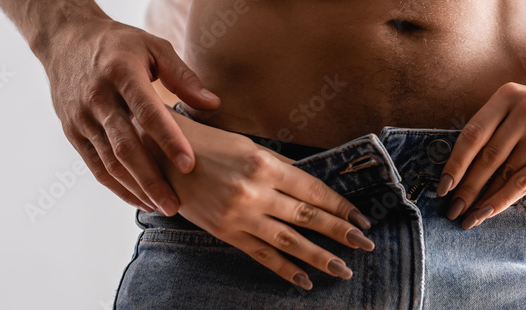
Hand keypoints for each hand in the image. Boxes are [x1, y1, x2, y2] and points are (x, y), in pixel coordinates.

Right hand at [39, 18, 220, 214]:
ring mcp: (82, 118)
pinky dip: (117, 187)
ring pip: (109, 162)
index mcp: (121, 73)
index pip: (147, 112)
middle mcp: (97, 97)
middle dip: (151, 179)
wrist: (65, 40)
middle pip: (125, 146)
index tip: (189, 165)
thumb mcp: (153, 47)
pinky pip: (95, 166)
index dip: (168, 140)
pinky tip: (140, 200)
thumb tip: (213, 103)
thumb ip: (183, 76)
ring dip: (136, 188)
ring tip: (162, 207)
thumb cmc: (119, 45)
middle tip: (175, 205)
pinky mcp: (72, 132)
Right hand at [138, 112, 375, 289]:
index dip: (340, 206)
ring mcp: (239, 216)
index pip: (313, 190)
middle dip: (341, 232)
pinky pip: (261, 255)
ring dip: (320, 257)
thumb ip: (282, 167)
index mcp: (264, 164)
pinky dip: (285, 269)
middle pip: (307, 217)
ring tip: (343, 269)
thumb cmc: (207, 145)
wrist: (159, 157)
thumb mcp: (248, 146)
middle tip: (366, 244)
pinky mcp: (224, 232)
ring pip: (289, 241)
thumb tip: (313, 184)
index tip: (361, 217)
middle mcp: (254, 192)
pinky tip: (304, 280)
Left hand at [437, 83, 525, 228]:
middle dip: (467, 187)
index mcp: (508, 94)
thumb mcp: (512, 108)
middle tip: (452, 210)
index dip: (455, 163)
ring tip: (468, 218)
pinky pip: (525, 181)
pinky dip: (504, 200)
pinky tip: (488, 212)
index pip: (473, 134)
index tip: (442, 187)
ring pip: (507, 173)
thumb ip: (488, 130)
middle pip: (489, 156)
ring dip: (484, 200)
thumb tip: (454, 173)